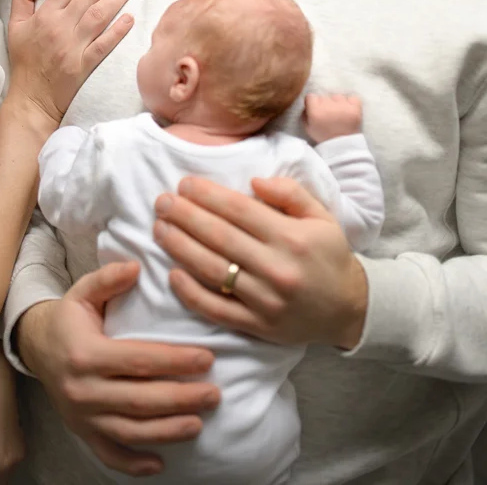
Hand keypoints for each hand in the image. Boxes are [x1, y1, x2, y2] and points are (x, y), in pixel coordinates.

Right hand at [8, 0, 140, 121]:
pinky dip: (117, 31)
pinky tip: (131, 17)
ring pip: (100, 15)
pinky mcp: (84, 65)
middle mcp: (60, 27)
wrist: (31, 97)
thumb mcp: (15, 24)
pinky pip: (103, 45)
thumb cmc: (25, 59)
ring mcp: (74, 46)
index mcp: (45, 15)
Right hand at [16, 263, 219, 476]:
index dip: (174, 360)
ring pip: (130, 431)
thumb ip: (108, 278)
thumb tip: (136, 266)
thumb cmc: (68, 318)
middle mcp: (83, 390)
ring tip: (199, 423)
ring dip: (167, 431)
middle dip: (181, 398)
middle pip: (140, 400)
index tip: (207, 358)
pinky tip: (160, 463)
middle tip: (214, 394)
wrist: (35, 346)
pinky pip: (109, 454)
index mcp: (85, 354)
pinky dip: (133, 463)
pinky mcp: (82, 432)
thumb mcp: (83, 292)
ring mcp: (81, 416)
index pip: (138, 360)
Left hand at [154, 176, 367, 349]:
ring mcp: (265, 301)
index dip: (208, 195)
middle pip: (219, 237)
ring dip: (180, 247)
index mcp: (292, 238)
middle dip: (185, 216)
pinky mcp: (257, 326)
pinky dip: (191, 293)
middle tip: (161, 201)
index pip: (239, 210)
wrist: (349, 309)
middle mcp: (276, 268)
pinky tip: (172, 274)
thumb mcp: (321, 216)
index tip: (184, 183)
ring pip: (213, 271)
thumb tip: (254, 182)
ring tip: (159, 228)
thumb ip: (290, 193)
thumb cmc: (329, 255)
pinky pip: (217, 310)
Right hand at [302, 93, 361, 143]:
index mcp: (315, 111)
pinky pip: (353, 98)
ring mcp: (343, 106)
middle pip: (324, 96)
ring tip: (339, 114)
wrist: (343, 147)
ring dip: (338, 103)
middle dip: (325, 104)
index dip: (313, 104)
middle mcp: (329, 106)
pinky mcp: (356, 108)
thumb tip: (307, 103)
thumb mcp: (307, 128)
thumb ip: (304, 114)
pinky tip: (349, 110)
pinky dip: (351, 103)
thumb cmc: (323, 136)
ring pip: (338, 97)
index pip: (311, 96)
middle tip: (328, 114)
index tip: (317, 111)